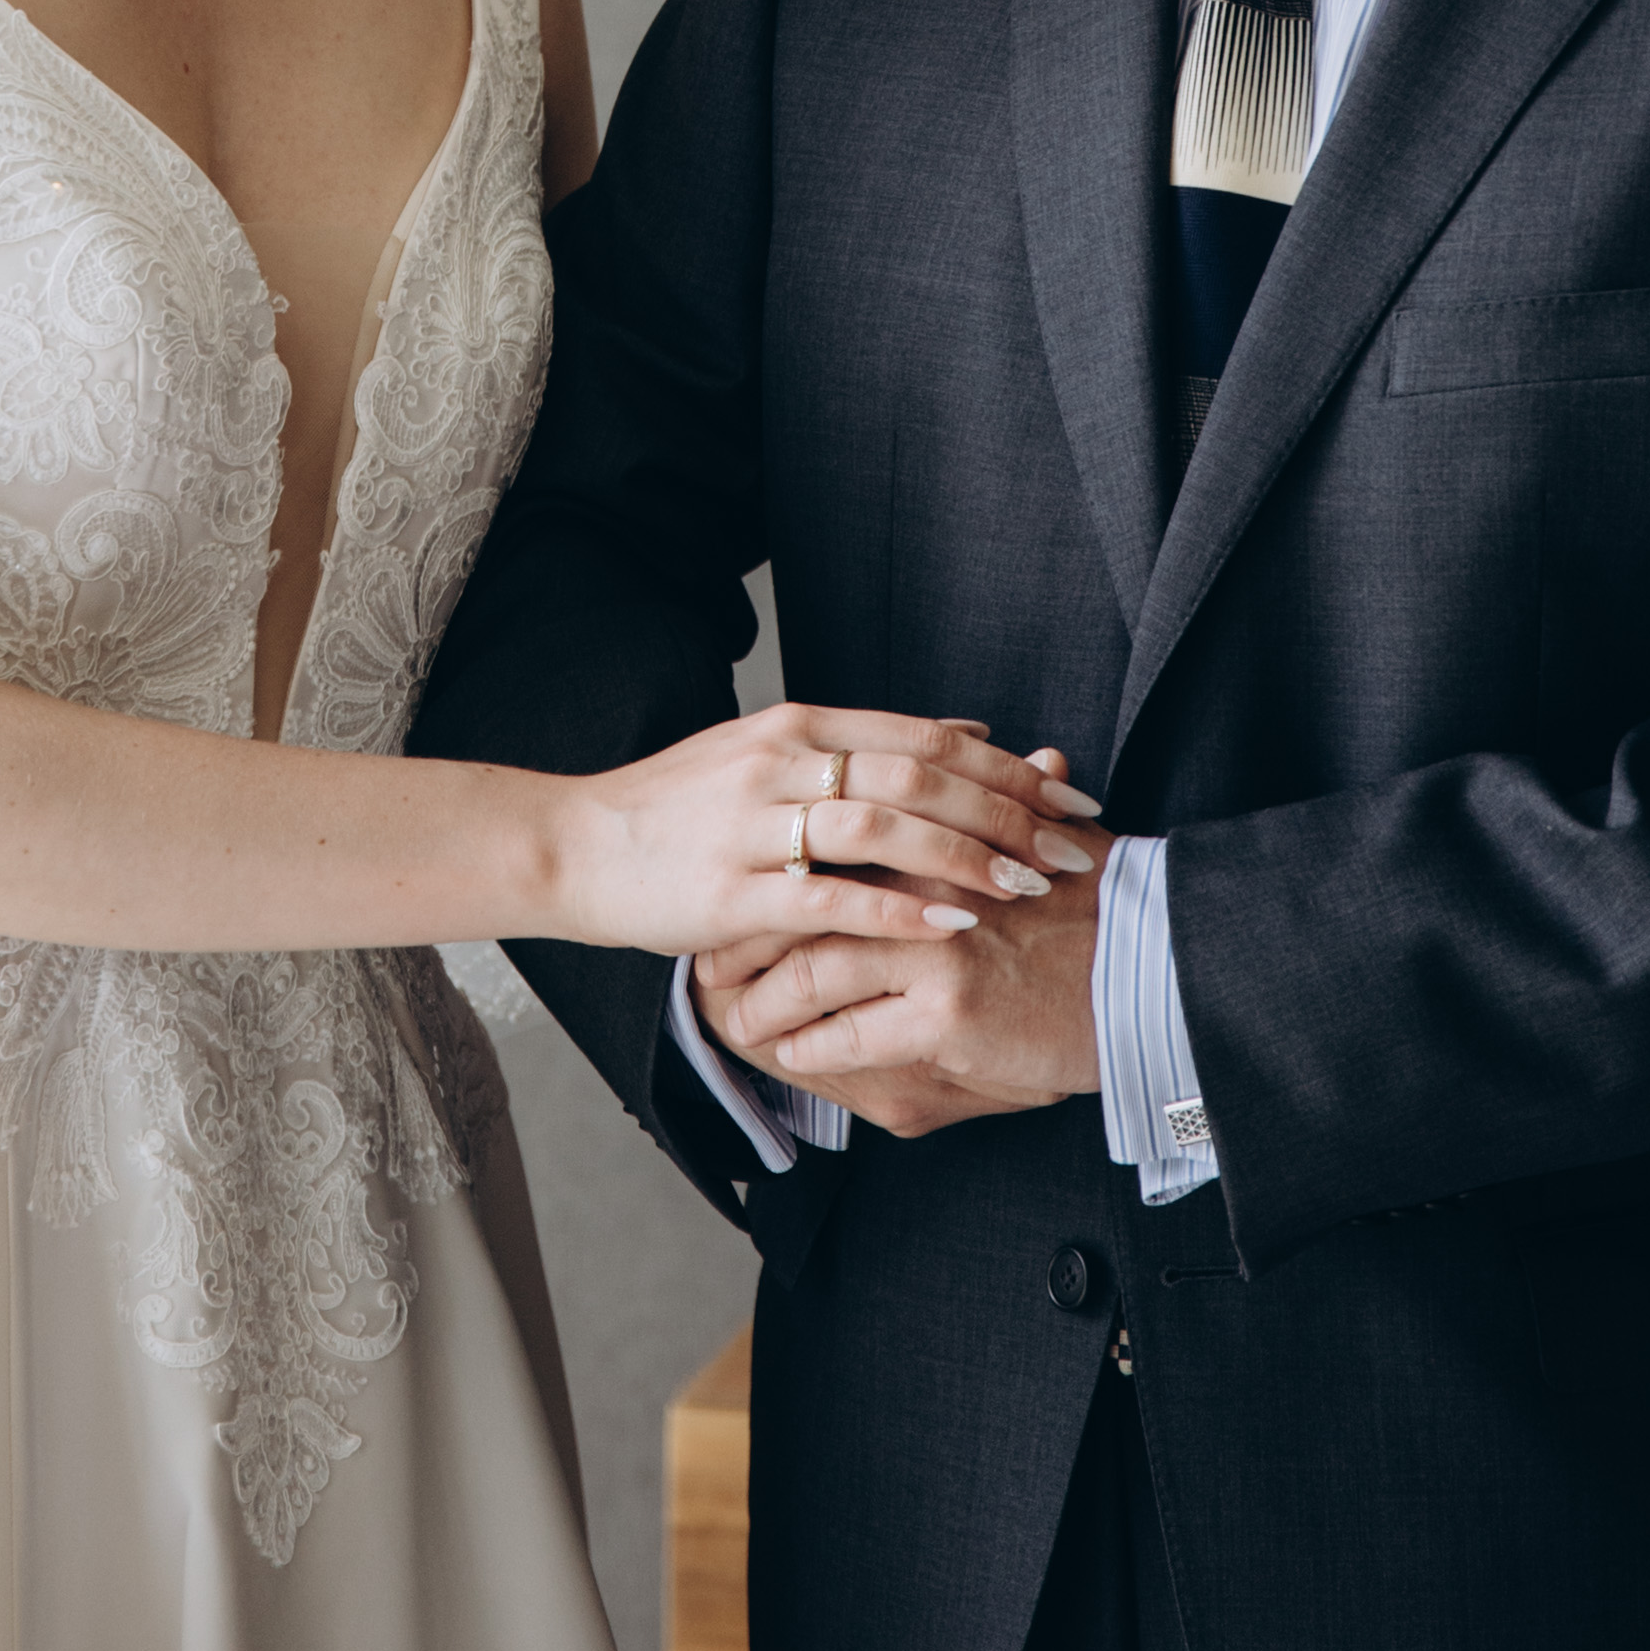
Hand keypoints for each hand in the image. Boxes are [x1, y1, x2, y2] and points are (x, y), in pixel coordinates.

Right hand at [546, 706, 1101, 963]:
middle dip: (1008, 813)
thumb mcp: (774, 753)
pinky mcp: (729, 892)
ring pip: (881, 827)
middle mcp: (783, 762)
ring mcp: (753, 825)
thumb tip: (972, 729)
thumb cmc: (681, 809)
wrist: (575, 845)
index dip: (1008, 768)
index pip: (929, 738)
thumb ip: (870, 744)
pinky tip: (952, 925)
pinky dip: (896, 909)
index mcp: (801, 725)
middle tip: (1073, 847)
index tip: (1072, 797)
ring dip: (965, 855)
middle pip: (919, 777)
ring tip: (1028, 884)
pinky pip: (827, 897)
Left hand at [691, 752, 1110, 1134]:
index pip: (831, 840)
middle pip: (804, 901)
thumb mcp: (1063, 845)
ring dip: (764, 1002)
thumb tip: (1036, 758)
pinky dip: (811, 1048)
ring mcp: (937, 944)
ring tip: (734, 1021)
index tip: (737, 895)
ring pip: (814, 970)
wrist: (1156, 977)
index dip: (776, 872)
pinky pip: (852, 1033)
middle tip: (706, 962)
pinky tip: (791, 1057)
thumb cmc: (1110, 916)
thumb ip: (1022, 805)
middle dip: (747, 937)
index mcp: (940, 834)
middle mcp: (929, 878)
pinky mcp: (949, 1009)